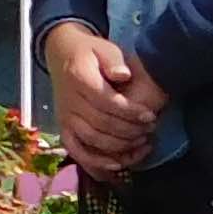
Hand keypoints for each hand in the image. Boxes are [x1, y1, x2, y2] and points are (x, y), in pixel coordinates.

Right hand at [42, 22, 158, 177]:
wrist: (62, 55)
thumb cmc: (90, 52)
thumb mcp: (104, 47)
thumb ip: (114, 60)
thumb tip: (123, 75)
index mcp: (79, 79)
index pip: (106, 102)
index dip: (130, 112)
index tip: (150, 115)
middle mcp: (69, 102)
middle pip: (101, 124)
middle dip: (130, 131)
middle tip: (150, 129)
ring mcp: (65, 118)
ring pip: (91, 140)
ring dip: (119, 147)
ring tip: (142, 143)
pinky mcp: (64, 129)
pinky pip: (77, 151)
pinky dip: (95, 162)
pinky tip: (117, 165)